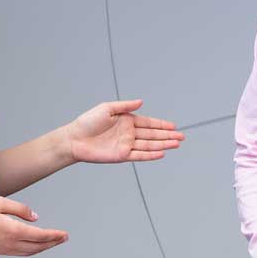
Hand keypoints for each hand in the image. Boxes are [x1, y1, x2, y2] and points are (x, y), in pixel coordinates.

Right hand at [0, 196, 67, 257]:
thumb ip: (19, 209)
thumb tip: (35, 217)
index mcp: (11, 231)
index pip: (40, 236)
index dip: (55, 235)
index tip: (64, 234)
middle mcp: (9, 244)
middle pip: (38, 247)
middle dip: (53, 243)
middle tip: (64, 238)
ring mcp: (3, 250)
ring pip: (29, 252)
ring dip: (43, 248)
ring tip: (52, 242)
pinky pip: (20, 253)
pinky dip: (31, 250)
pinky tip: (33, 245)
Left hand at [63, 100, 183, 164]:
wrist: (75, 139)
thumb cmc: (88, 122)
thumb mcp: (107, 108)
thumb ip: (125, 106)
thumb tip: (141, 102)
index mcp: (127, 121)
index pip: (149, 123)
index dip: (162, 125)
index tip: (174, 126)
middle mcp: (129, 134)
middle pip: (152, 135)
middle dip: (167, 135)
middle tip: (181, 137)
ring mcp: (126, 145)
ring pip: (149, 145)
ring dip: (163, 145)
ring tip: (176, 144)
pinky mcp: (122, 156)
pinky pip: (139, 155)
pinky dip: (150, 155)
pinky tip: (161, 153)